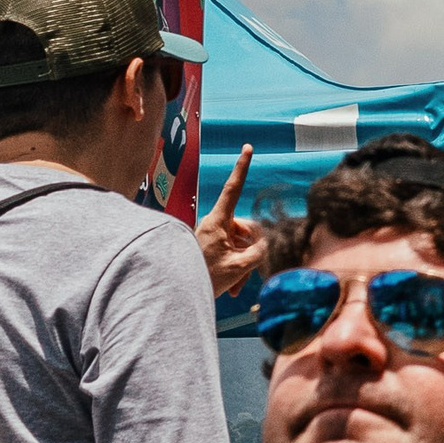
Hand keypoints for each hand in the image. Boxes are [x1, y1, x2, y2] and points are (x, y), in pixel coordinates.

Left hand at [196, 145, 262, 295]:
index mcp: (217, 221)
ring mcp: (211, 235)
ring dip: (243, 263)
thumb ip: (259, 249)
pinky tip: (233, 288)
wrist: (178, 294)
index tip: (247, 148)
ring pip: (238, 242)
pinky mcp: (209, 246)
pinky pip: (230, 251)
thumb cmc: (206, 276)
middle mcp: (213, 224)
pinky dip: (235, 268)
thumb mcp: (240, 265)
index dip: (241, 167)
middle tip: (249, 271)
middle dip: (251, 249)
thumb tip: (265, 242)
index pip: (233, 188)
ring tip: (237, 286)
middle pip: (244, 227)